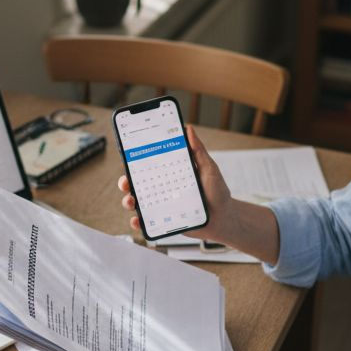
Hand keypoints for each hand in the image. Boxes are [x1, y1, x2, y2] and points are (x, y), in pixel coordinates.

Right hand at [117, 125, 233, 243]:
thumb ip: (198, 151)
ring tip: (131, 201)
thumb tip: (188, 129)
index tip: (127, 156)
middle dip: (126, 181)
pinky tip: (138, 220)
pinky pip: (147, 222)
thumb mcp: (209, 169)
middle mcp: (164, 188)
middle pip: (138, 183)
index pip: (149, 165)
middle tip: (126, 182)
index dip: (135, 160)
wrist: (225, 219)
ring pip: (138, 202)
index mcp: (171, 173)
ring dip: (129, 201)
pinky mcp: (165, 221)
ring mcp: (163, 205)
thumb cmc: (217, 192)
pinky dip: (138, 221)